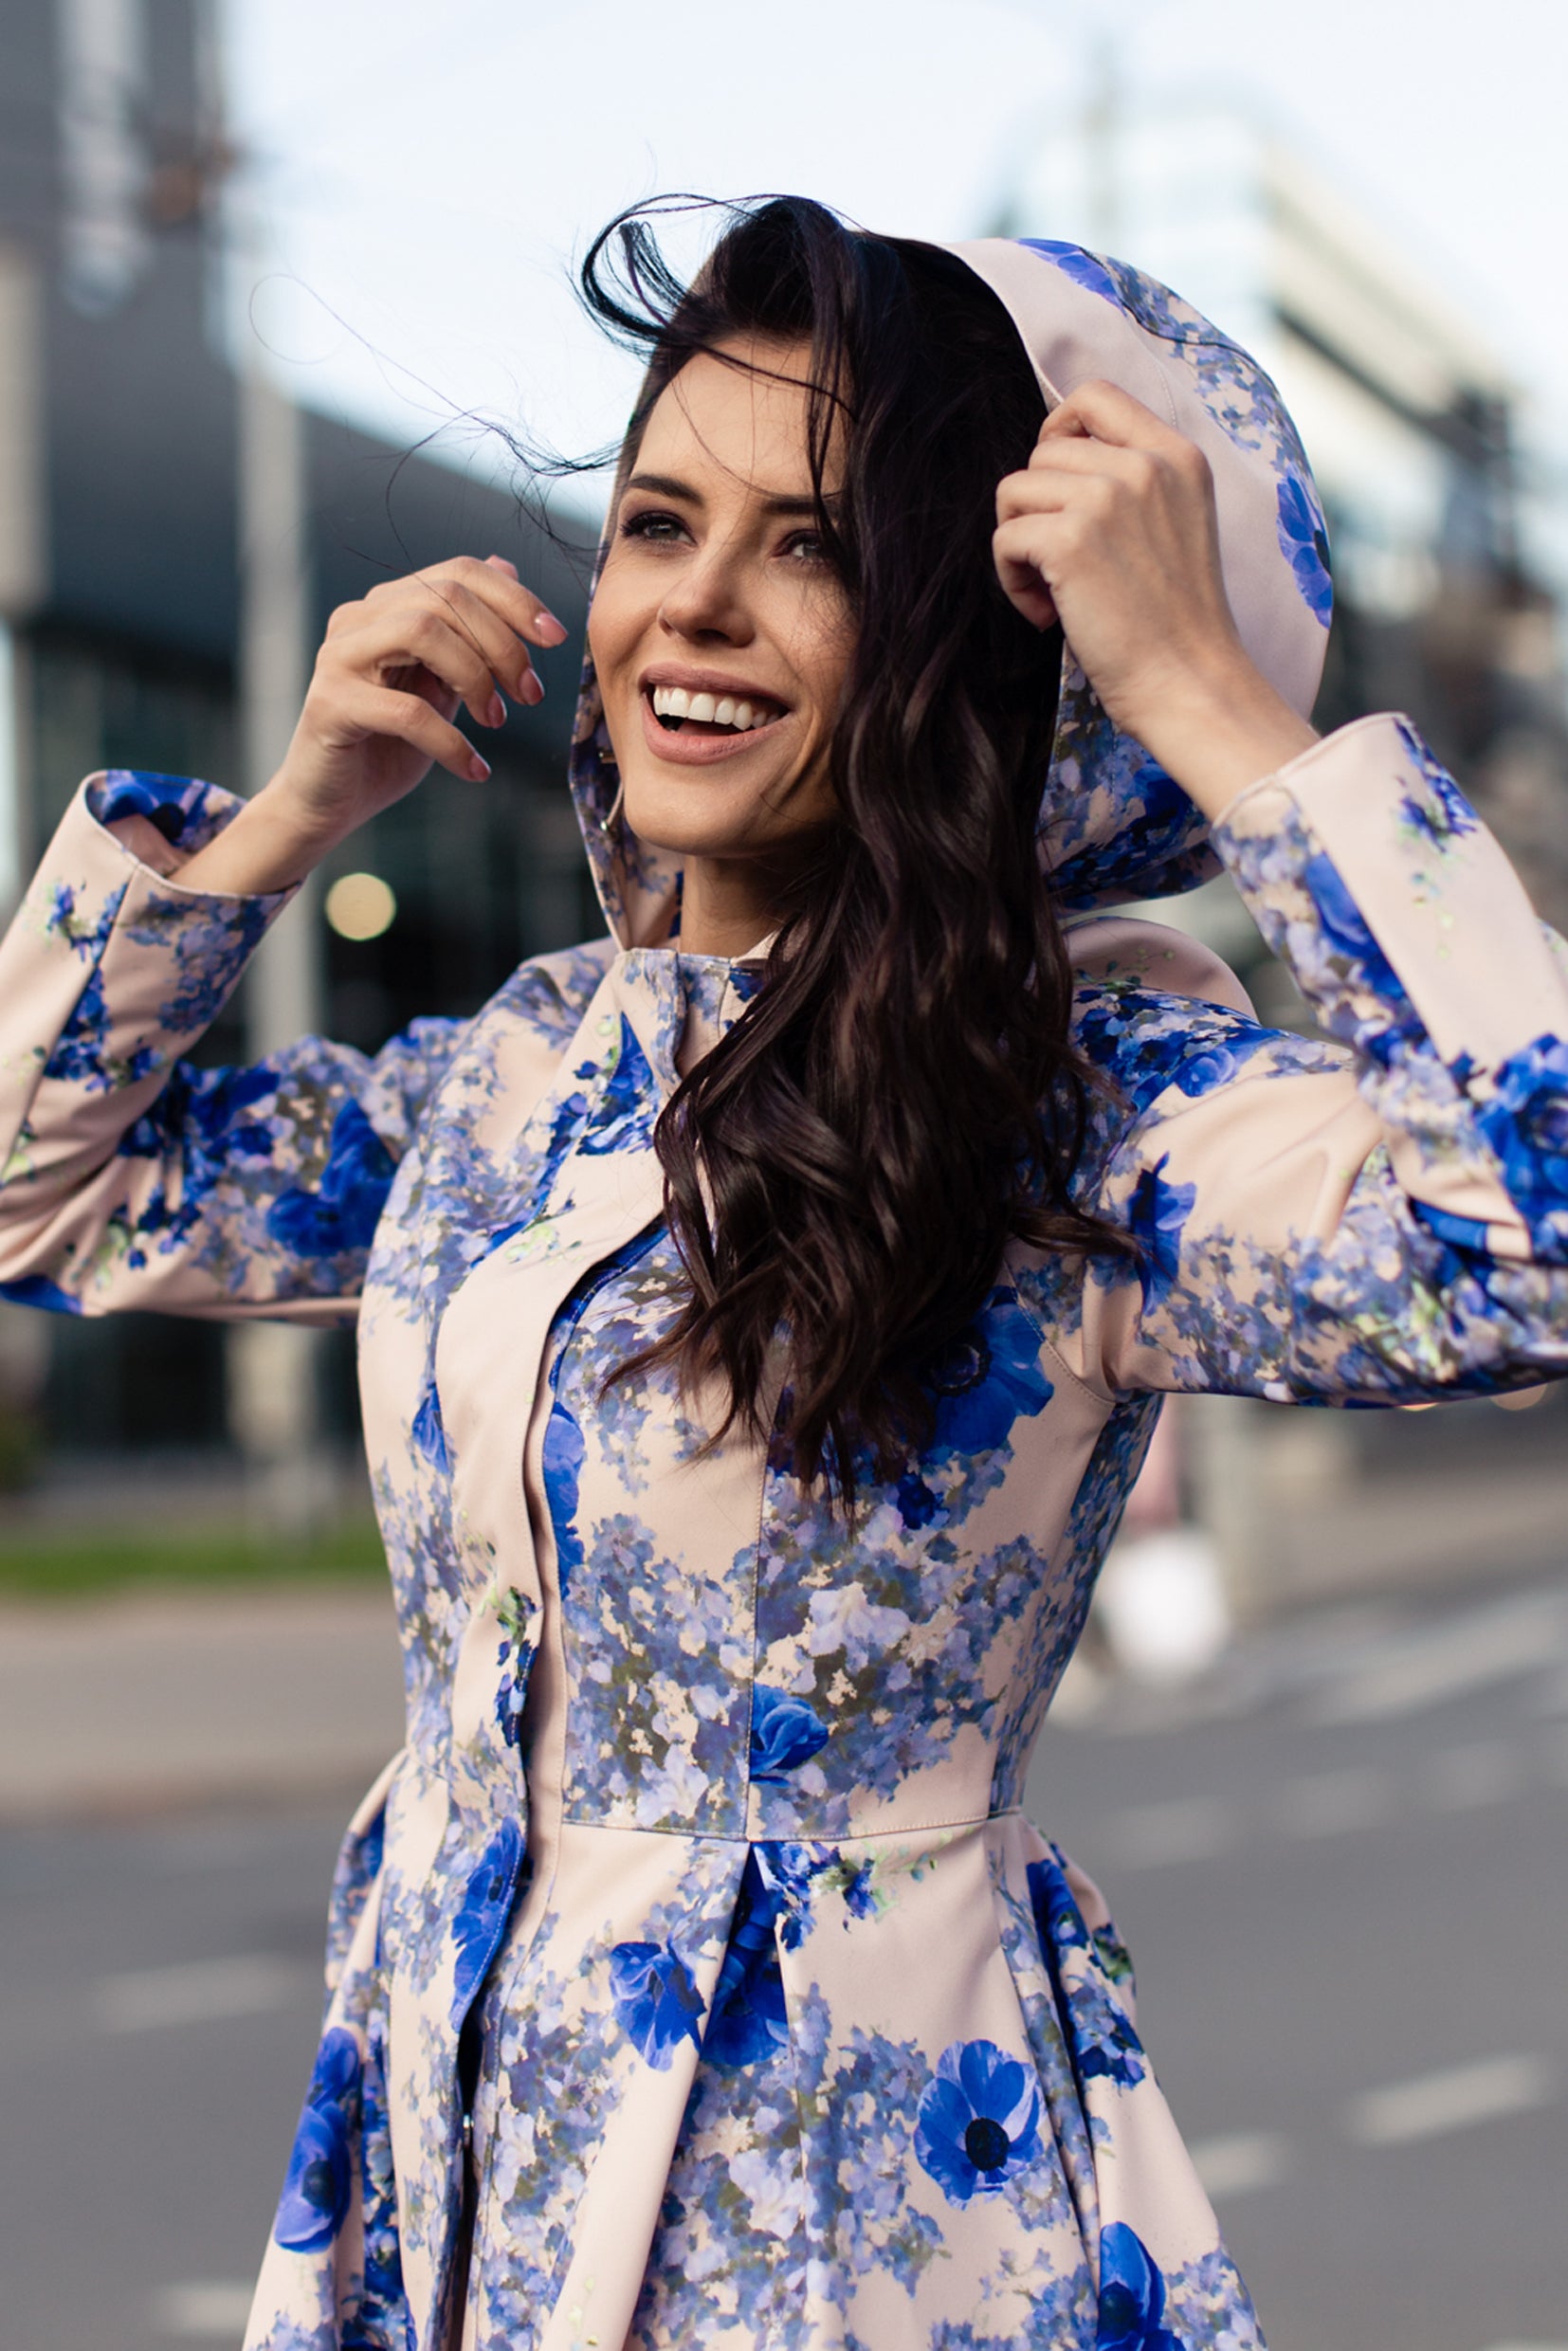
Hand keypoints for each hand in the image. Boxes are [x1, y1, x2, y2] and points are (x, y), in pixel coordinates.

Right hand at [173, 556, 568, 893]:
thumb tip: (508, 568)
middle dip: (503, 645)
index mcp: (386, 607)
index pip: (458, 572)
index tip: (555, 636)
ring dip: (475, 677)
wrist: (331, 803)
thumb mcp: (443, 685)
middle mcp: (358, 619)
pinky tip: (473, 769)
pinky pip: (406, 711)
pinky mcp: (331, 704)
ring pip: (422, 633)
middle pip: (445, 597)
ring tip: (496, 722)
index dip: (514, 598)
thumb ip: (469, 635)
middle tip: (530, 694)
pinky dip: (451, 742)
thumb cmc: (389, 746)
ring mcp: (339, 658)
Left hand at [993, 383, 1315, 817]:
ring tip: (1053, 593)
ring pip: (1014, 491)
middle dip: (1037, 507)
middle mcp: (1144, 464)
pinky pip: (1004, 537)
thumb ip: (1135, 481)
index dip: (1056, 431)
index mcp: (1177, 455)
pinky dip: (1011, 581)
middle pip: (1043, 451)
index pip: (1094, 395)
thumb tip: (1053, 458)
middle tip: (1060, 565)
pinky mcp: (1070, 540)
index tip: (1057, 488)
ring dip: (1019, 546)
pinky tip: (1046, 614)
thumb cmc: (1176, 623)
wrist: (1191, 682)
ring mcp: (1107, 498)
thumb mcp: (1178, 523)